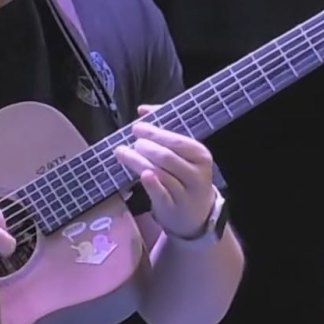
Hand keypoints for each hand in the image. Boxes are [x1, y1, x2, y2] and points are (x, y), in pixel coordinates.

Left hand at [113, 104, 216, 239]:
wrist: (195, 214)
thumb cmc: (185, 175)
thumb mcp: (183, 153)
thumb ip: (165, 129)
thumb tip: (143, 109)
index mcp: (200, 155)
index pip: (177, 140)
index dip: (155, 133)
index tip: (136, 128)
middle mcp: (196, 173)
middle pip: (167, 156)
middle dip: (146, 147)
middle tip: (133, 143)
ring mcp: (185, 192)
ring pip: (160, 173)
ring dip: (138, 161)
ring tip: (122, 153)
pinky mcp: (173, 207)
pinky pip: (161, 194)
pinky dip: (151, 184)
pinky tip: (142, 175)